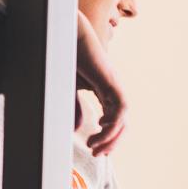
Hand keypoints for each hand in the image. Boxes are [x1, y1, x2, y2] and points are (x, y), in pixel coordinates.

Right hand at [74, 11, 127, 155]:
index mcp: (103, 89)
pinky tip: (100, 128)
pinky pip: (120, 108)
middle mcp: (112, 88)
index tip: (94, 147)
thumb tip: (78, 128)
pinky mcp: (112, 81)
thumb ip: (74, 108)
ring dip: (111, 136)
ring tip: (96, 147)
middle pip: (120, 121)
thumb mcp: (67, 90)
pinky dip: (113, 122)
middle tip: (99, 153)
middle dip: (111, 140)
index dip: (107, 135)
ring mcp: (114, 84)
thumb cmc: (65, 58)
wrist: (65, 35)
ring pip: (122, 118)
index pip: (112, 117)